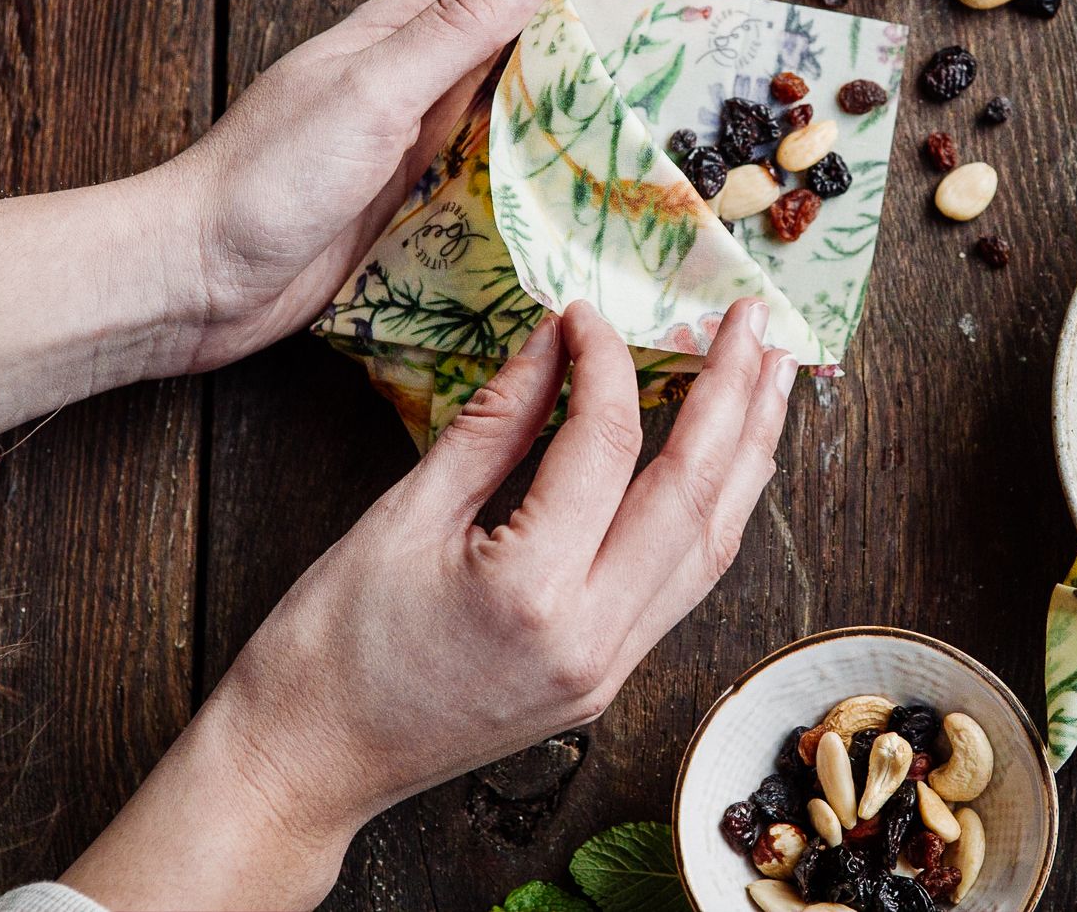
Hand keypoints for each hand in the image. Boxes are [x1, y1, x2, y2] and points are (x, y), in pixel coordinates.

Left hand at [0, 0, 714, 431]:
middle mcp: (423, 70)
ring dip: (605, 88)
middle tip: (706, 41)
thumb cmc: (266, 181)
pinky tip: (602, 185)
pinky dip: (565, 157)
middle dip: (629, 18)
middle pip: (546, 22)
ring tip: (676, 109)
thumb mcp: (368, 91)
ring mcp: (423, 132)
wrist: (192, 276)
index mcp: (410, 28)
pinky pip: (512, 160)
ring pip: (535, 92)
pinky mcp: (421, 192)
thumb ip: (455, 29)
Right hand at [60, 298, 794, 910]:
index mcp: (530, 590)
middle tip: (752, 319)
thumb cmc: (330, 645)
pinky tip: (729, 462)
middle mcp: (592, 636)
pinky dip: (715, 510)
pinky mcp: (609, 679)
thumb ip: (495, 424)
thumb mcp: (403, 515)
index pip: (605, 445)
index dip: (605, 361)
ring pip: (711, 543)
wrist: (306, 765)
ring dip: (747, 451)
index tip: (585, 312)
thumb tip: (555, 339)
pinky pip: (685, 582)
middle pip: (694, 492)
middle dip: (734, 394)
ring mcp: (610, 667)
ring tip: (771, 375)